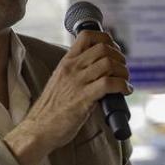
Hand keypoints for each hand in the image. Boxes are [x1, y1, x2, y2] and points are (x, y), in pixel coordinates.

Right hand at [6, 31, 129, 164]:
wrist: (38, 129)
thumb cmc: (51, 110)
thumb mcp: (60, 81)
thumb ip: (76, 72)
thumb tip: (98, 70)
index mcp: (66, 62)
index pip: (87, 36)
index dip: (106, 39)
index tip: (114, 50)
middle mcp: (72, 68)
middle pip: (103, 48)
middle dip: (119, 56)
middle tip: (122, 69)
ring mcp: (77, 82)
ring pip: (108, 63)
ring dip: (123, 71)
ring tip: (125, 81)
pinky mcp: (83, 98)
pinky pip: (109, 83)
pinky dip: (122, 85)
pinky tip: (125, 91)